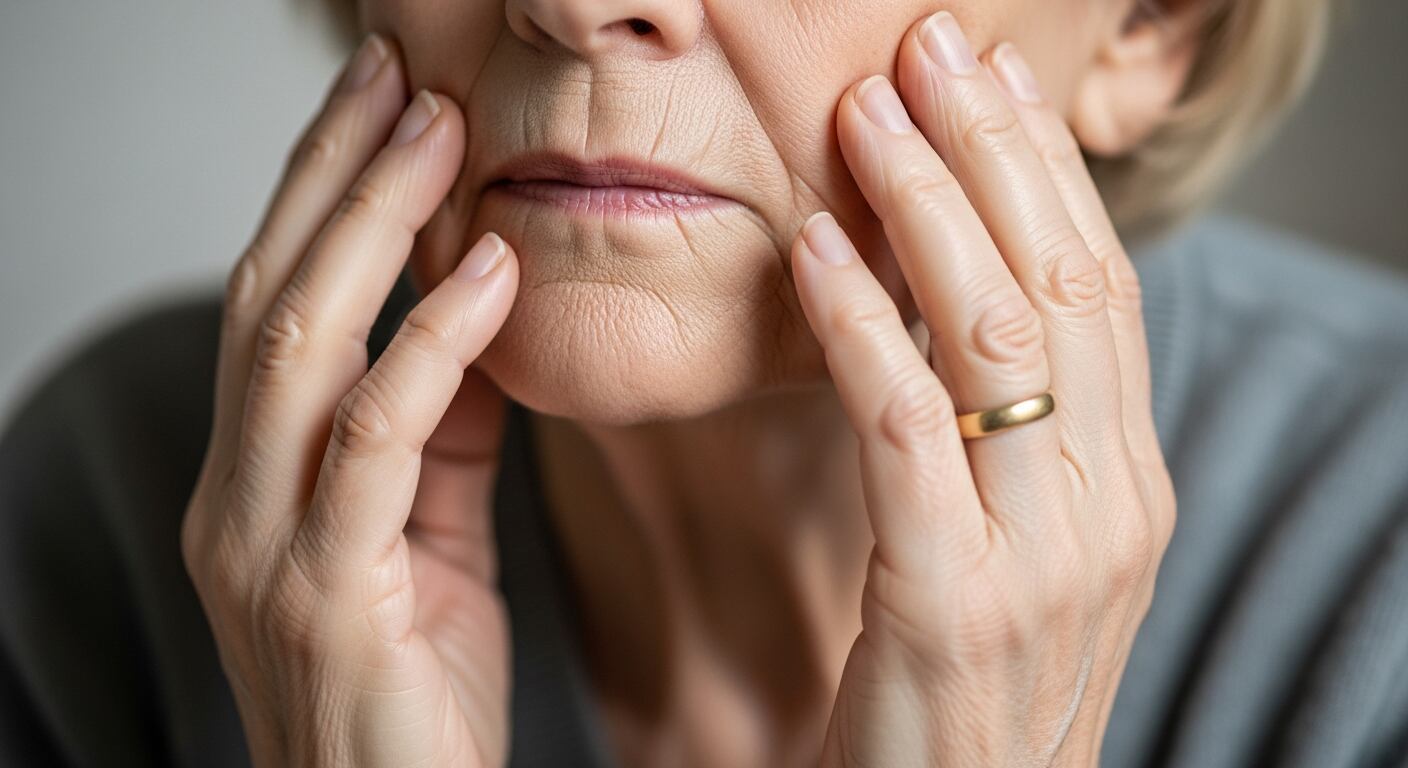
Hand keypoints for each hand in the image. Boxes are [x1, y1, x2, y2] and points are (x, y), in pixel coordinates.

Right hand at [180, 36, 518, 766]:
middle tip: (398, 77)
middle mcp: (238, 502)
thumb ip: (436, 434)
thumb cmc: (417, 693)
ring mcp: (268, 547)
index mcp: (256, 485)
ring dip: (370, 225)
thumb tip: (469, 324)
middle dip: (333, 175)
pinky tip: (486, 272)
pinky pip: (377, 441)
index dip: (321, 197)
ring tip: (438, 133)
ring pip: (301, 346)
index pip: (276, 306)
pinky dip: (430, 344)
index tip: (381, 107)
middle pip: (272, 297)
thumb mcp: (429, 539)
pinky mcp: (331, 595)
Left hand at [790, 13, 1175, 766]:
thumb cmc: (967, 684)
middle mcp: (1109, 505)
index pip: (1101, 288)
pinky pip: (905, 426)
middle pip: (1064, 283)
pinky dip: (861, 323)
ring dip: (928, 206)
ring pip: (997, 334)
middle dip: (996, 152)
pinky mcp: (951, 600)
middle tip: (935, 47)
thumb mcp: (1014, 545)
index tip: (994, 76)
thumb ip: (1006, 435)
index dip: (1047, 171)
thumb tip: (945, 301)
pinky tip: (815, 247)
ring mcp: (1045, 555)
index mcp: (1126, 483)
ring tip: (871, 112)